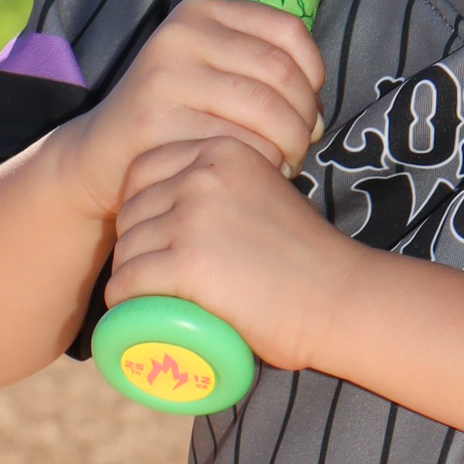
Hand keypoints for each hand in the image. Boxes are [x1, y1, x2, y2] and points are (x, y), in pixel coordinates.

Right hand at [61, 0, 324, 219]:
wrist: (103, 157)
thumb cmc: (177, 117)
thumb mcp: (214, 73)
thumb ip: (264, 72)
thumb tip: (318, 112)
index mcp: (199, 12)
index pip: (288, 31)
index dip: (314, 73)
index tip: (309, 108)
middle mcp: (179, 34)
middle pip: (281, 73)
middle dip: (305, 118)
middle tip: (301, 147)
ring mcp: (165, 76)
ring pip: (267, 110)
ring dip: (291, 145)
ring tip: (285, 163)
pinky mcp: (156, 122)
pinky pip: (239, 145)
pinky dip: (261, 165)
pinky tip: (255, 175)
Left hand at [106, 134, 356, 373]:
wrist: (339, 297)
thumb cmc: (308, 256)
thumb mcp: (267, 192)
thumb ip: (231, 186)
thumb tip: (187, 208)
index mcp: (222, 150)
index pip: (145, 168)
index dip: (140, 205)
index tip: (152, 236)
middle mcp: (204, 175)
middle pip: (132, 209)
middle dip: (135, 244)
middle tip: (153, 275)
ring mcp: (194, 217)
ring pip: (127, 248)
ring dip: (130, 276)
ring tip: (147, 298)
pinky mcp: (188, 262)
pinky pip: (129, 281)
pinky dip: (124, 302)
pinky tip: (131, 312)